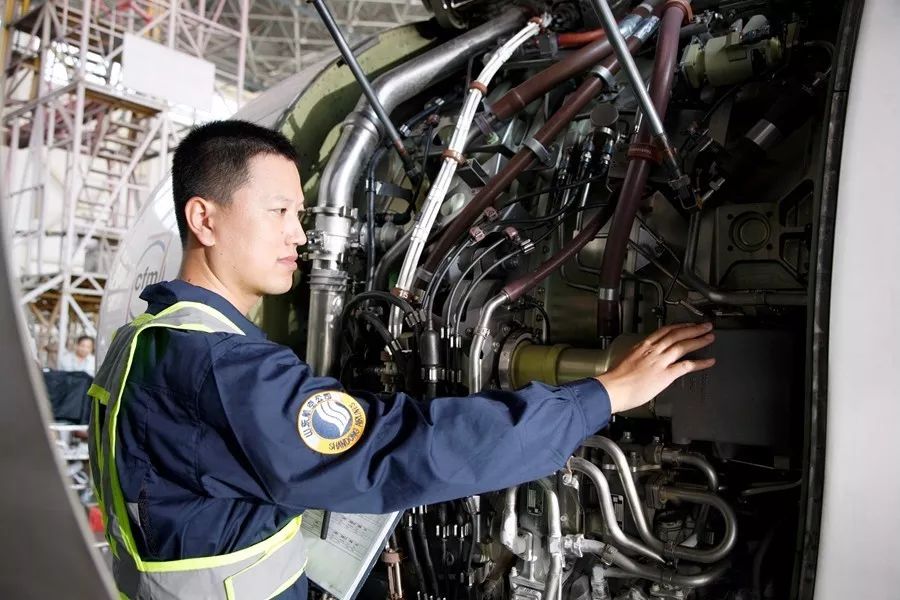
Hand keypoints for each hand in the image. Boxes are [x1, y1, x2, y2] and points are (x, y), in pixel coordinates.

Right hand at [597, 323, 715, 413]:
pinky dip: (700, 363)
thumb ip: (638, 357)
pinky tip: (708, 361)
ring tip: (709, 337)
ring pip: (683, 345)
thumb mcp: (626, 360)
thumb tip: (643, 359)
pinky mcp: (666, 374)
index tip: (687, 324)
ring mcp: (660, 361)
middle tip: (704, 326)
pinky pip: (687, 366)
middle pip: (677, 334)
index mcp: (643, 346)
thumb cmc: (616, 379)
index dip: (679, 326)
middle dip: (693, 329)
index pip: (664, 330)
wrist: (612, 388)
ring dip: (699, 340)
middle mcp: (653, 351)